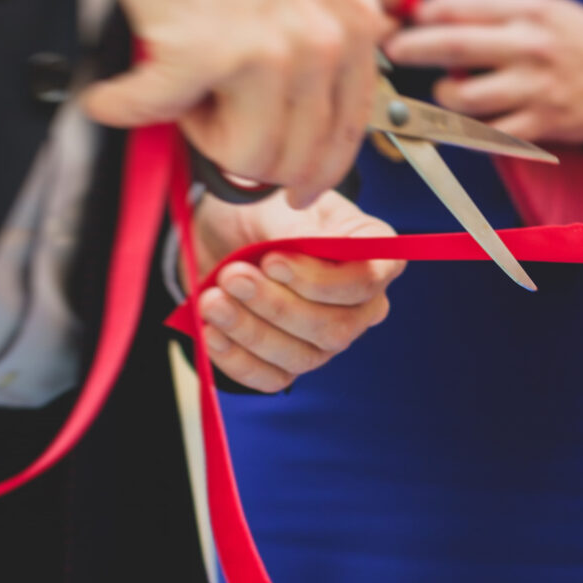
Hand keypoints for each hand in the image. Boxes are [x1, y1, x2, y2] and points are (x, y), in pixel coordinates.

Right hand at [82, 0, 388, 208]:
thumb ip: (322, 36)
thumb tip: (304, 102)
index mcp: (354, 30)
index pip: (346, 134)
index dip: (317, 171)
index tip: (297, 189)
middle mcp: (320, 48)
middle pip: (292, 157)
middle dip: (247, 151)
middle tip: (209, 114)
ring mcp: (265, 55)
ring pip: (241, 154)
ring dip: (197, 132)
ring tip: (174, 90)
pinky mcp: (202, 54)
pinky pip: (155, 114)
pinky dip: (121, 108)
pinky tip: (111, 97)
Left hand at [188, 193, 403, 392]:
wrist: (223, 232)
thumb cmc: (262, 211)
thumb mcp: (278, 205)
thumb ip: (296, 229)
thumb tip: (307, 247)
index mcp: (371, 256)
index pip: (366, 282)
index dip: (320, 281)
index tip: (271, 261)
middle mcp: (358, 305)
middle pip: (335, 328)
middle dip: (277, 307)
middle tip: (231, 277)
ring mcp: (325, 338)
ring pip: (303, 356)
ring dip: (251, 331)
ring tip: (211, 301)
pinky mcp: (289, 362)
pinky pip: (273, 377)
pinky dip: (238, 360)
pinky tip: (211, 334)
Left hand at [383, 0, 582, 142]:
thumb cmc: (579, 38)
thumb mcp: (537, 4)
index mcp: (526, 10)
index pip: (457, 6)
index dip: (419, 13)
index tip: (401, 19)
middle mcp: (530, 46)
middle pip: (452, 46)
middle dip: (412, 48)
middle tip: (394, 51)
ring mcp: (536, 88)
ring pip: (465, 96)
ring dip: (443, 97)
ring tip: (446, 93)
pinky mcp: (543, 125)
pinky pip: (490, 134)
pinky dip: (470, 131)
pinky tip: (467, 124)